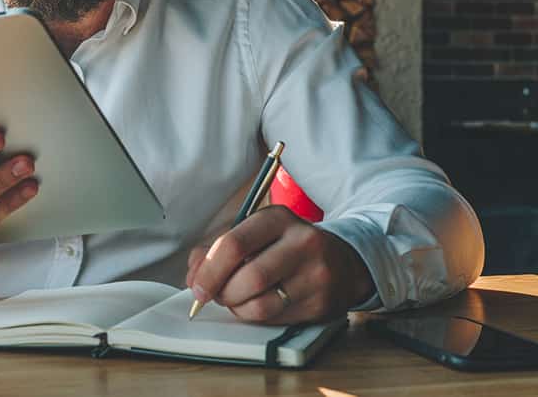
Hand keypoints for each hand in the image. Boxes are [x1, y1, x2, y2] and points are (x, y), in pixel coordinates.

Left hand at [185, 205, 373, 323]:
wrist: (344, 262)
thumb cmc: (287, 247)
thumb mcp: (257, 233)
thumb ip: (218, 249)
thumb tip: (193, 276)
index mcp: (278, 218)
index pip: (234, 244)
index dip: (209, 269)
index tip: (197, 286)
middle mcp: (301, 243)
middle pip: (248, 278)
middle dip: (222, 292)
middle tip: (216, 295)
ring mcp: (315, 275)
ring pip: (260, 304)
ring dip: (237, 308)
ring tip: (236, 299)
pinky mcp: (320, 304)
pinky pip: (274, 318)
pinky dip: (255, 316)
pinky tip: (257, 305)